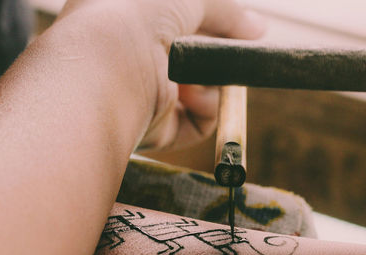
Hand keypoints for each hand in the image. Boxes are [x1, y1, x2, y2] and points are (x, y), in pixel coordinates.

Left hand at [58, 0, 264, 150]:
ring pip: (198, 95)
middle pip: (193, 63)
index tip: (238, 29)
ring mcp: (145, 99)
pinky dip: (208, 111)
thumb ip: (224, 11)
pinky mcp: (154, 130)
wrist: (107, 63)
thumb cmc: (136, 16)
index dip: (210, 26)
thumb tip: (258, 28)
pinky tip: (195, 97)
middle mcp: (135, 64)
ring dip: (213, 84)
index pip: (178, 28)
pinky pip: (196, 125)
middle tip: (232, 52)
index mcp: (129, 27)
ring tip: (203, 74)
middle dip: (217, 57)